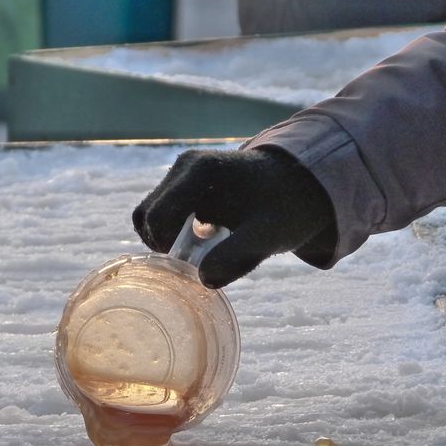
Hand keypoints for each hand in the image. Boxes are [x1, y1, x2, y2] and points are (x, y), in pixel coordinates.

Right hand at [133, 147, 335, 287]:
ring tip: (195, 252)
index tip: (192, 264)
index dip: (166, 248)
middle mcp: (185, 166)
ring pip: (149, 213)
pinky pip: (161, 209)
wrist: (299, 184)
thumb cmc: (284, 209)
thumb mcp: (268, 237)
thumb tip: (204, 279)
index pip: (156, 217)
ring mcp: (182, 170)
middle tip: (194, 261)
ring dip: (164, 238)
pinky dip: (169, 230)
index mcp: (199, 173)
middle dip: (164, 244)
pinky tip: (196, 241)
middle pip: (147, 215)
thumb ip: (237, 257)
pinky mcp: (185, 179)